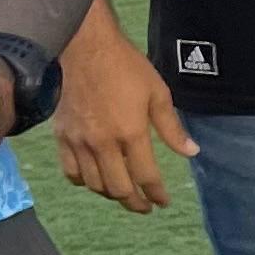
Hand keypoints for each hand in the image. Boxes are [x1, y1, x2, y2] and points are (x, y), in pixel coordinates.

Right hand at [53, 18, 193, 213]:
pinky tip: (95, 181)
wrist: (85, 49)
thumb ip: (172, 128)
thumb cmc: (126, 67)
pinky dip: (84, 183)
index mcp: (130, 133)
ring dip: (111, 195)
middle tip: (145, 206)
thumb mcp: (158, 94)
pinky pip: (71, 172)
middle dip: (135, 202)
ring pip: (94, 185)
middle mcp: (103, 144)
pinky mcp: (62, 137)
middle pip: (119, 188)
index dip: (157, 194)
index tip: (163, 201)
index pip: (146, 176)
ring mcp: (79, 142)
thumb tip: (191, 152)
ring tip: (124, 194)